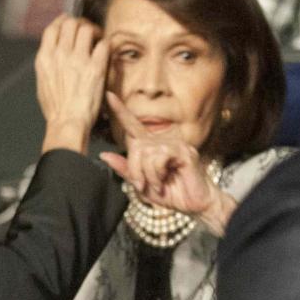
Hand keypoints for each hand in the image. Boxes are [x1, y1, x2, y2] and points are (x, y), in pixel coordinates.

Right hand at [35, 15, 108, 153]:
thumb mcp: (43, 81)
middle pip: (70, 23)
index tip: (69, 22)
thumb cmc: (56, 108)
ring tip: (97, 38)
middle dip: (79, 23)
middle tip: (87, 31)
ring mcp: (78, 60)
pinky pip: (103, 44)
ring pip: (87, 28)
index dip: (62, 21)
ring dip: (94, 30)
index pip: (53, 28)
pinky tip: (105, 51)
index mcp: (45, 58)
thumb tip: (54, 52)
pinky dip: (105, 44)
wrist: (67, 123)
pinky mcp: (96, 67)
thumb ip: (48, 63)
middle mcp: (60, 55)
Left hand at [99, 92, 236, 235]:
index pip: (133, 125)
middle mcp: (162, 141)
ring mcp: (174, 144)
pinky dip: (156, 174)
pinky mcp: (183, 151)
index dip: (121, 111)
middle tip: (142, 185)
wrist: (195, 204)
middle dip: (135, 169)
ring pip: (146, 153)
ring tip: (157, 185)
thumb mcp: (142, 184)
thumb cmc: (171, 193)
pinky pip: (159, 158)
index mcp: (152, 146)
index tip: (109, 95)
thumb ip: (125, 169)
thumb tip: (104, 155)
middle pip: (136, 147)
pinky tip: (164, 181)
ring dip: (147, 175)